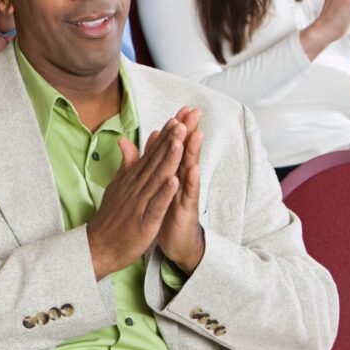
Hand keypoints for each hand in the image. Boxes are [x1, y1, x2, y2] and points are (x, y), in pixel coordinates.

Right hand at [86, 118, 184, 279]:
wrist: (98, 245)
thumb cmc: (111, 217)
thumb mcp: (117, 185)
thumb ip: (126, 163)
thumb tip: (126, 140)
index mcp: (132, 179)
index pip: (151, 154)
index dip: (165, 137)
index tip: (177, 119)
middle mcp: (136, 187)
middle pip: (156, 161)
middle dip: (170, 141)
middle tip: (183, 121)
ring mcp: (139, 203)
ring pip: (157, 178)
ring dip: (169, 160)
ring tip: (180, 142)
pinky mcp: (143, 221)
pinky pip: (155, 205)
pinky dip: (164, 193)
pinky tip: (173, 180)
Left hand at [157, 107, 204, 273]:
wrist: (176, 241)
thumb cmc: (167, 210)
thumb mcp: (159, 184)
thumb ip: (154, 160)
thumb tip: (153, 139)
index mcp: (173, 173)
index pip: (175, 147)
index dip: (178, 128)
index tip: (181, 108)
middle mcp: (182, 180)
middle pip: (186, 152)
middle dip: (190, 132)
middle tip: (194, 112)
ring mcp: (186, 194)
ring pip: (190, 169)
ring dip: (193, 152)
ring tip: (196, 133)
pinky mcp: (186, 210)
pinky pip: (189, 194)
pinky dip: (190, 182)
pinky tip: (192, 169)